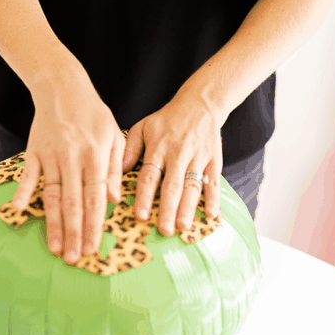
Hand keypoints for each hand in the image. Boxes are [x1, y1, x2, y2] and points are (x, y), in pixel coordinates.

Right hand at [10, 69, 125, 264]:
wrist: (64, 87)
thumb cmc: (93, 114)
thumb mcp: (113, 137)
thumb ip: (113, 169)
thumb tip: (114, 202)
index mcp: (96, 157)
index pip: (95, 198)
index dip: (94, 225)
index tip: (94, 249)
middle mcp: (73, 158)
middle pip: (74, 202)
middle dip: (75, 233)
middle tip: (75, 259)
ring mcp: (51, 155)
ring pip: (52, 195)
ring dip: (53, 223)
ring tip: (56, 248)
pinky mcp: (34, 150)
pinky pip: (28, 174)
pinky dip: (23, 191)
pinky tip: (18, 210)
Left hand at [123, 92, 222, 234]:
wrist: (200, 104)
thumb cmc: (167, 120)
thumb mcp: (144, 126)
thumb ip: (130, 148)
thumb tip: (120, 171)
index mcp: (158, 147)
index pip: (150, 175)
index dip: (145, 196)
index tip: (141, 215)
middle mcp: (178, 153)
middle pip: (172, 185)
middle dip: (168, 209)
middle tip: (164, 230)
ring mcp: (198, 158)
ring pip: (193, 186)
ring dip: (188, 208)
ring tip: (183, 227)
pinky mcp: (214, 160)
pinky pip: (214, 182)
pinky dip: (214, 199)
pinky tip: (211, 215)